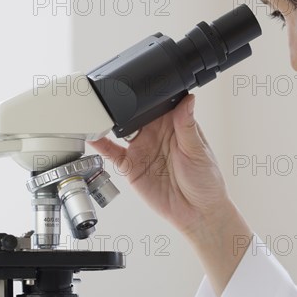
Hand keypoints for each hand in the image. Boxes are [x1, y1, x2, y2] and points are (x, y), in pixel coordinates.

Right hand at [90, 94, 233, 241]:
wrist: (196, 213)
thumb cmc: (205, 181)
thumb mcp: (198, 151)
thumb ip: (187, 125)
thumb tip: (188, 99)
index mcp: (174, 124)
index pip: (158, 103)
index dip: (148, 93)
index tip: (138, 83)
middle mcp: (155, 134)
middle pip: (135, 113)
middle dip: (123, 103)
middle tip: (110, 94)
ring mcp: (141, 149)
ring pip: (120, 129)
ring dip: (109, 120)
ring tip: (96, 110)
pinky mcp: (130, 166)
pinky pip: (111, 152)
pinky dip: (99, 143)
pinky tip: (91, 134)